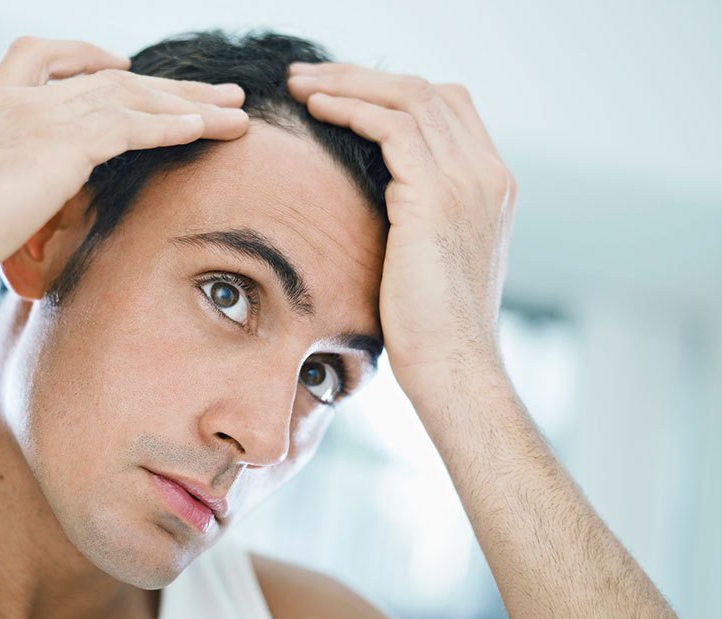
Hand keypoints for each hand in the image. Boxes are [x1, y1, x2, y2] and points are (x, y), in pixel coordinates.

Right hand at [0, 37, 248, 307]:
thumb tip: (14, 220)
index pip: (45, 57)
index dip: (91, 57)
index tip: (125, 65)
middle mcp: (17, 99)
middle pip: (108, 77)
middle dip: (167, 85)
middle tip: (216, 92)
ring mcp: (37, 116)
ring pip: (131, 97)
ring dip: (191, 104)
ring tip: (237, 110)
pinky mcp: (57, 146)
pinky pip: (132, 126)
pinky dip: (175, 124)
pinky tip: (209, 127)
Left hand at [286, 63, 516, 400]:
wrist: (454, 367)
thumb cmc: (433, 329)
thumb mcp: (433, 261)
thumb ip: (421, 220)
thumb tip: (385, 206)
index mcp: (491, 184)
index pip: (448, 107)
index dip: (393, 91)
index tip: (342, 94)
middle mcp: (487, 173)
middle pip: (425, 90)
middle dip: (363, 77)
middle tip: (311, 77)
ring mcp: (467, 180)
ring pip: (406, 98)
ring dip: (347, 83)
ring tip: (300, 84)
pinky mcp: (435, 196)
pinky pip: (389, 126)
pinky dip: (349, 108)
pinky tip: (313, 108)